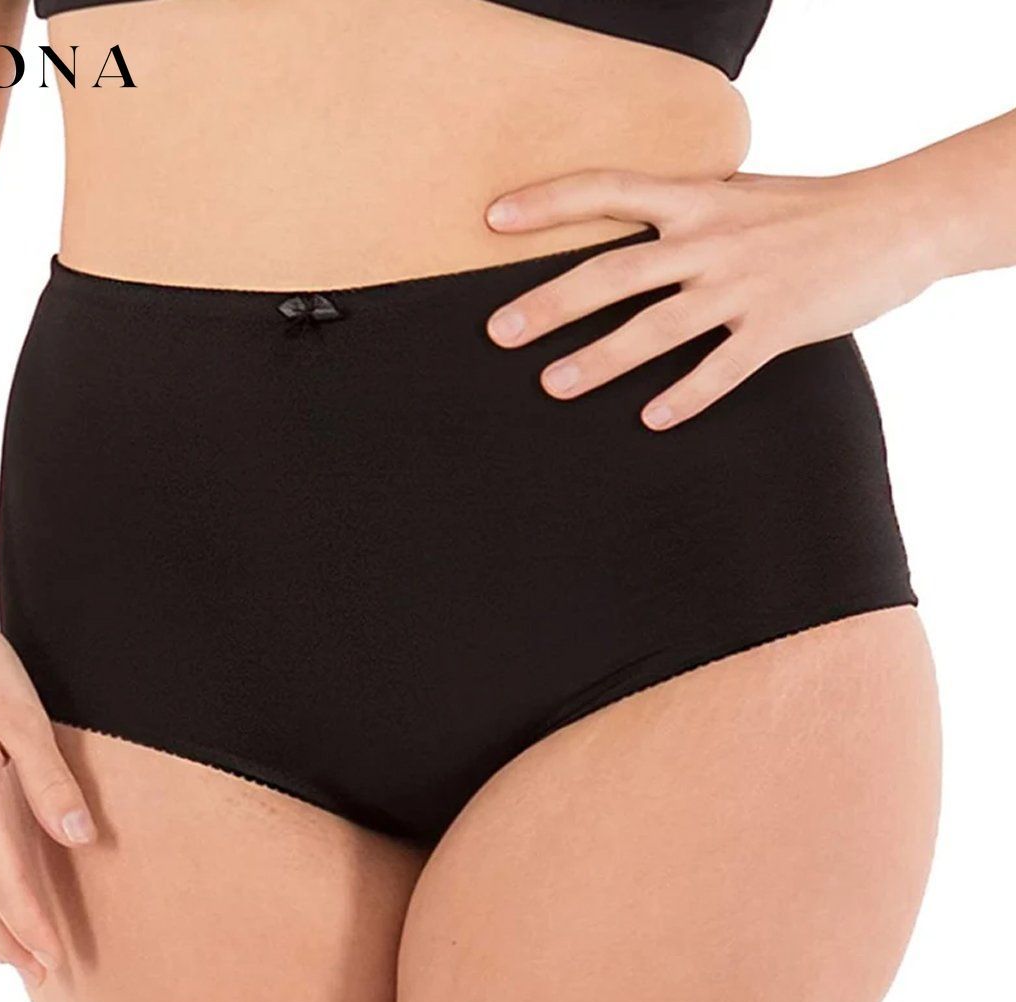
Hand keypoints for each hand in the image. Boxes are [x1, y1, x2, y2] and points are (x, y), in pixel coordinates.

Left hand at [485, 166, 940, 428]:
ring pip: (657, 326)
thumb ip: (681, 211)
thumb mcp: (737, 194)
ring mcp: (744, 283)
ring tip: (553, 386)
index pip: (608, 189)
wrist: (900, 218)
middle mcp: (711, 238)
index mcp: (697, 198)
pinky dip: (687, 395)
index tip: (493, 220)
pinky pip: (723, 368)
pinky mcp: (779, 324)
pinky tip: (652, 421)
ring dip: (601, 359)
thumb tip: (622, 230)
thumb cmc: (805, 210)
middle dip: (552, 302)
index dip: (548, 201)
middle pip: (614, 271)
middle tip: (500, 333)